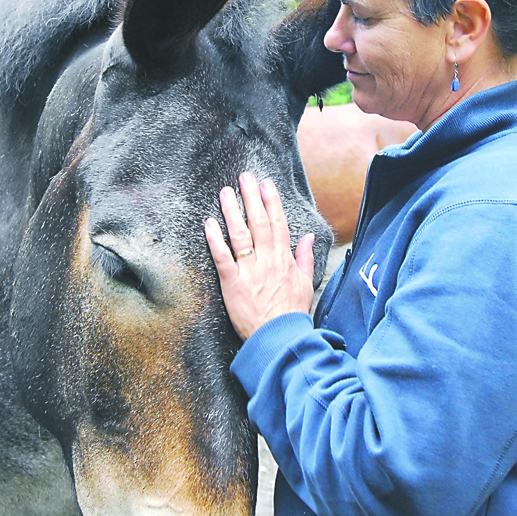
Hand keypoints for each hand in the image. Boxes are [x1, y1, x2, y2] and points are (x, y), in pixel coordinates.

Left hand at [204, 172, 314, 340]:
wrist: (280, 338)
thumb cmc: (292, 314)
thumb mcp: (305, 284)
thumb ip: (305, 258)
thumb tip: (307, 237)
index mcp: (284, 260)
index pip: (278, 224)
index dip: (271, 202)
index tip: (265, 184)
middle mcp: (267, 261)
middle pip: (259, 223)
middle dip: (251, 198)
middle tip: (244, 177)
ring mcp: (249, 271)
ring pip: (240, 235)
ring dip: (232, 211)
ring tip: (226, 192)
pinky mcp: (232, 284)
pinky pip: (222, 257)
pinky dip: (215, 239)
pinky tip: (209, 223)